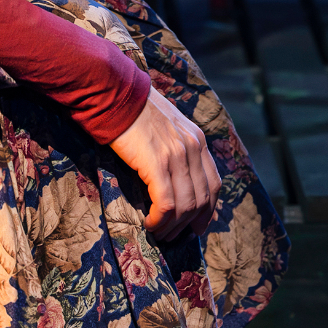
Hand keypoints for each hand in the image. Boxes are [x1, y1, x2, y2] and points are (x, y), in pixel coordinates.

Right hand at [110, 86, 222, 240]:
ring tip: (159, 233)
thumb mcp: (165, 125)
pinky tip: (150, 224)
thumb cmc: (131, 109)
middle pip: (202, 198)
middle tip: (173, 235)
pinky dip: (160, 220)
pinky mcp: (158, 163)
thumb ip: (175, 146)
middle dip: (190, 223)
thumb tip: (171, 174)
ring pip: (186, 205)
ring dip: (173, 226)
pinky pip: (167, 203)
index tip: (197, 225)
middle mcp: (193, 147)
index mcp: (197, 139)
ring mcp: (177, 155)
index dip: (208, 209)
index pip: (214, 182)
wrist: (113, 92)